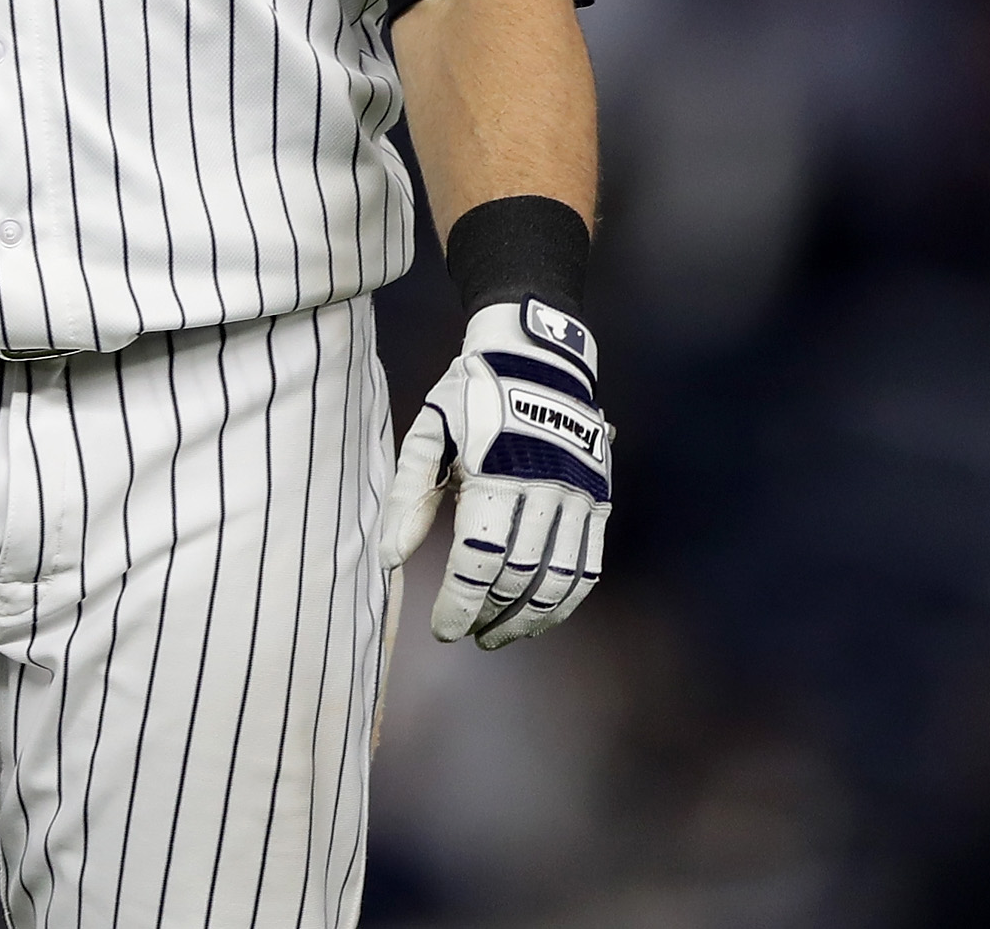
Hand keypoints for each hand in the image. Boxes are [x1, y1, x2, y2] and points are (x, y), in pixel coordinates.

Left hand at [381, 298, 611, 648]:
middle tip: (464, 632)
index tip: (441, 630)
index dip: (459, 603)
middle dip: (488, 614)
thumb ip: (409, 496)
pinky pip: (588, 565)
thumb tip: (389, 558)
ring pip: (558, 579)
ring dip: (528, 618)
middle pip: (517, 575)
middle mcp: (543, 486)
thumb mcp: (429, 432)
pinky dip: (566, 600)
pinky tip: (539, 615)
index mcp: (495, 469)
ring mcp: (578, 494)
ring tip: (497, 635)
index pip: (478, 559)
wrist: (536, 354)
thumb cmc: (470, 395)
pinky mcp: (599, 497)